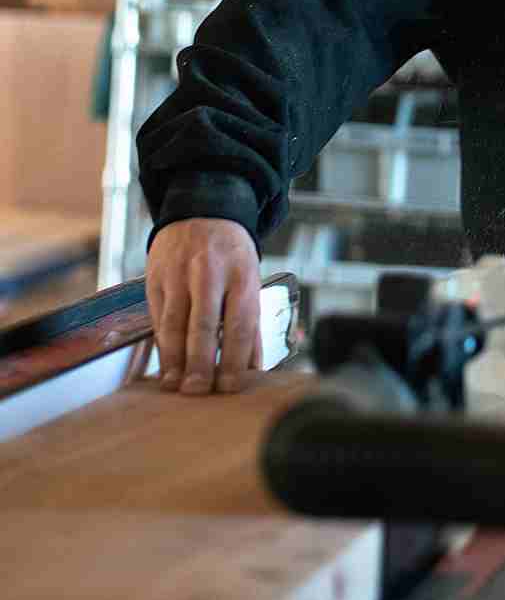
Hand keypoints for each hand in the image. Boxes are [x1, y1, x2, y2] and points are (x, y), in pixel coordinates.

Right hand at [145, 218, 262, 396]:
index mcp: (242, 273)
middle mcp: (210, 272)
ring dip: (174, 359)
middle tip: (198, 391)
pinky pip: (157, 316)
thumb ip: (250, 323)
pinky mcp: (156, 277)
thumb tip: (253, 368)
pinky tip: (165, 363)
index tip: (230, 385)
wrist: (202, 209)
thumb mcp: (250, 277)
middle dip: (200, 362)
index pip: (239, 322)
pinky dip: (161, 344)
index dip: (234, 357)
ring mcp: (179, 273)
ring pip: (174, 323)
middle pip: (203, 324)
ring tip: (176, 385)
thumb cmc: (230, 251)